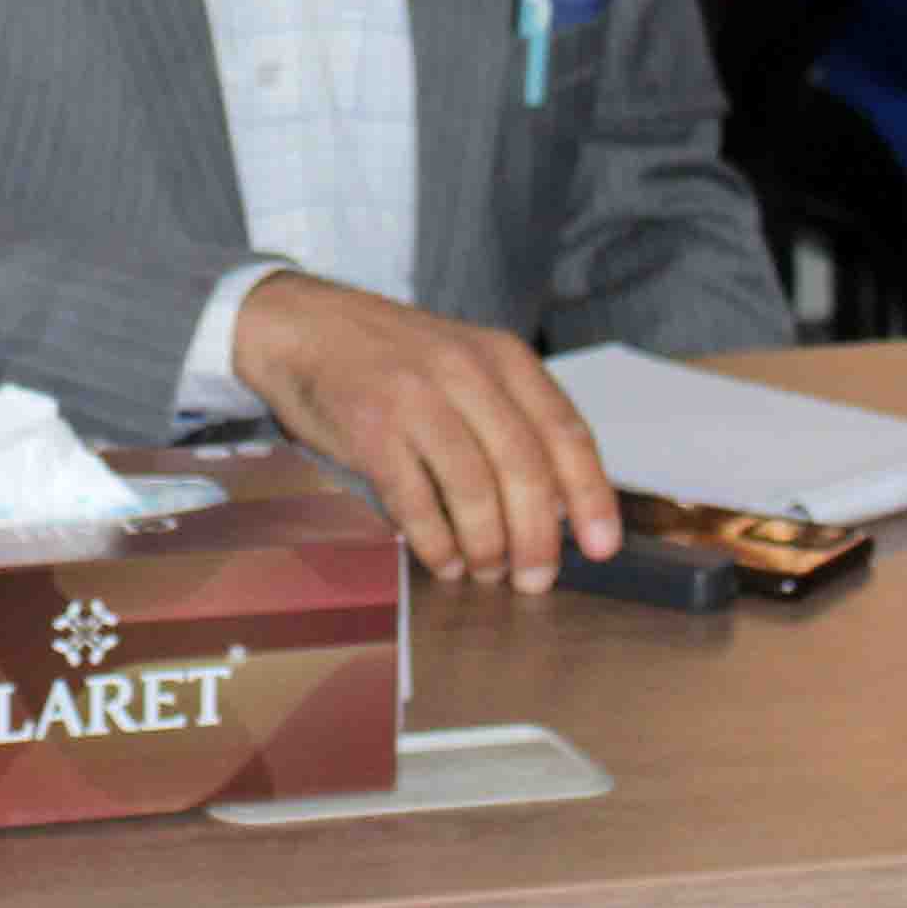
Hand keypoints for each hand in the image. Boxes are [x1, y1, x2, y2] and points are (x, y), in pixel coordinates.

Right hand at [227, 274, 619, 589]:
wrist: (302, 328)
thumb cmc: (390, 359)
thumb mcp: (463, 366)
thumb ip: (507, 421)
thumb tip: (554, 508)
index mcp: (502, 357)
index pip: (565, 432)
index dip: (591, 496)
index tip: (603, 545)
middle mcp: (465, 371)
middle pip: (524, 469)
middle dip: (537, 538)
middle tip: (536, 579)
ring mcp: (417, 398)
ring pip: (474, 490)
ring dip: (486, 547)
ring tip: (485, 571)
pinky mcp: (372, 428)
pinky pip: (416, 502)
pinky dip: (436, 544)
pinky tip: (442, 561)